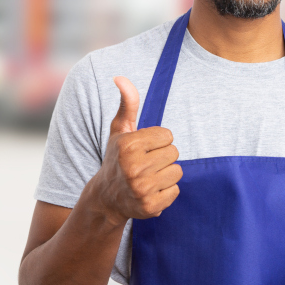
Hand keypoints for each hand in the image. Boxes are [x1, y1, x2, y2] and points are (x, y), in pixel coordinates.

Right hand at [91, 76, 182, 224]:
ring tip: (148, 177)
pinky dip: (166, 191)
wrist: (107, 198)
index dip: (158, 141)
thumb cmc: (117, 158)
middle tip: (145, 164)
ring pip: (177, 172)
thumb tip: (120, 77)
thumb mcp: (120, 130)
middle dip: (163, 157)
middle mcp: (134, 167)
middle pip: (174, 153)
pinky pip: (176, 191)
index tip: (144, 149)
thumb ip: (127, 104)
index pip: (168, 136)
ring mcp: (142, 189)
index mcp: (128, 145)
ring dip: (166, 174)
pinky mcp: (150, 206)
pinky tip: (150, 191)